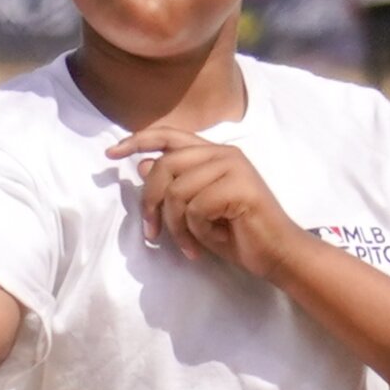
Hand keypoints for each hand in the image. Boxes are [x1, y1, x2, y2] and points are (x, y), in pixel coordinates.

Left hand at [107, 128, 307, 279]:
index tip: (111, 154)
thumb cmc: (237, 234)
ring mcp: (234, 167)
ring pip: (177, 192)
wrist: (277, 254)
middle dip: (151, 203)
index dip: (138, 141)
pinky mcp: (240, 187)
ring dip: (177, 226)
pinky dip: (197, 232)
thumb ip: (173, 186)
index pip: (169, 135)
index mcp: (213, 154)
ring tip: (191, 244)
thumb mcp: (195, 210)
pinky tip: (213, 240)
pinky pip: (196, 208)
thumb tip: (143, 165)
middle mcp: (223, 153)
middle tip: (152, 233)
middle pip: (164, 167)